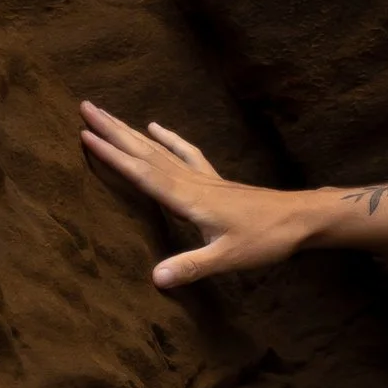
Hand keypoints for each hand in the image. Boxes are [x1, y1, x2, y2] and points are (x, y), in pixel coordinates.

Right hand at [79, 102, 320, 289]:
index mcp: (189, 198)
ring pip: (159, 149)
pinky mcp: (215, 181)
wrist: (303, 219)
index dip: (113, 156)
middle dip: (113, 131)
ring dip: (131, 132)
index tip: (85, 136)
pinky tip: (156, 127)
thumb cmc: (267, 239)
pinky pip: (186, 153)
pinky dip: (169, 139)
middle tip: (84, 108)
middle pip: (145, 152)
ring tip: (107, 113)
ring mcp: (204, 178)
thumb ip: (192, 267)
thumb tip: (154, 279)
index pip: (143, 174)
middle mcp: (192, 182)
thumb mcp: (228, 258)